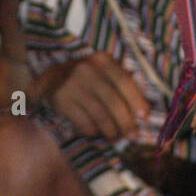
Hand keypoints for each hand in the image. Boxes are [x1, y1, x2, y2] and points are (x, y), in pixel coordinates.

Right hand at [31, 53, 149, 139]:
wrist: (52, 78)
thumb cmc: (87, 77)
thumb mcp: (103, 71)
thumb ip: (121, 84)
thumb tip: (143, 111)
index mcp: (102, 60)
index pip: (124, 82)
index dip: (136, 100)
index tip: (144, 116)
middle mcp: (87, 70)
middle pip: (113, 101)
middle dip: (125, 122)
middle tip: (132, 135)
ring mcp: (72, 85)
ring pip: (99, 114)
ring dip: (110, 130)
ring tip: (114, 136)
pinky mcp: (61, 100)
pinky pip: (84, 122)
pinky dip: (93, 130)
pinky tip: (95, 131)